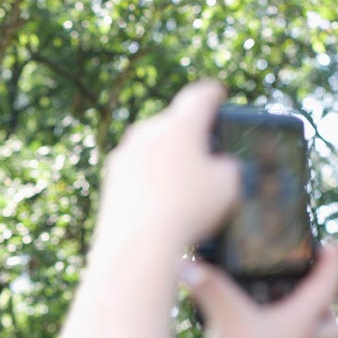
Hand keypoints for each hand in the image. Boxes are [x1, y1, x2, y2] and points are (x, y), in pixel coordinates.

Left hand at [95, 82, 240, 250]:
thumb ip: (227, 168)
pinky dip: (149, 180)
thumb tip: (217, 167)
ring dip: (167, 159)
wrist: (137, 243)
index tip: (217, 94)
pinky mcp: (110, 178)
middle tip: (204, 153)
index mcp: (180, 125)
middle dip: (189, 136)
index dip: (213, 94)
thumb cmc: (188, 209)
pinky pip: (136, 171)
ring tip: (183, 186)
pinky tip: (160, 203)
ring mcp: (124, 154)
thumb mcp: (228, 186)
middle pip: (173, 124)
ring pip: (152, 148)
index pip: (199, 97)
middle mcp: (148, 131)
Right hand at [185, 242, 337, 337]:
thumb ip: (208, 288)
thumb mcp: (226, 318)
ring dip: (303, 326)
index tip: (331, 245)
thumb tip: (185, 263)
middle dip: (326, 308)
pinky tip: (254, 335)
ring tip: (278, 309)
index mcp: (303, 322)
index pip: (329, 285)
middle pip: (333, 325)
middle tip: (306, 291)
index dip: (333, 261)